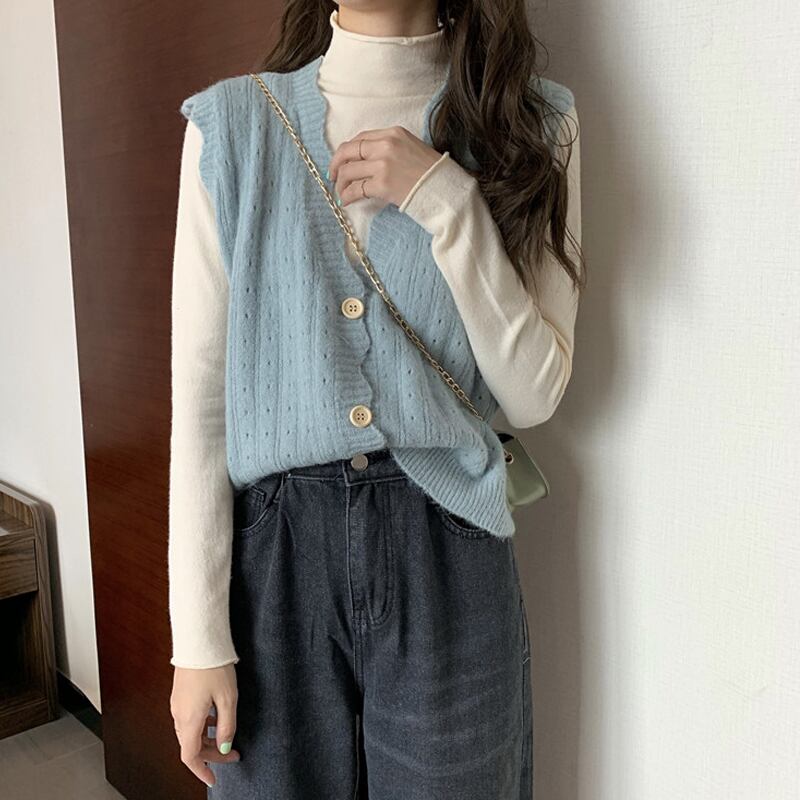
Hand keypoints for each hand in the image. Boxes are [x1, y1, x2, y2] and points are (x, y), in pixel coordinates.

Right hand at [170, 663, 240, 786]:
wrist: (199, 641)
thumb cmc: (214, 667)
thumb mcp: (228, 698)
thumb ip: (227, 725)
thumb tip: (225, 747)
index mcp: (189, 720)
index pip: (190, 756)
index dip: (202, 770)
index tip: (213, 779)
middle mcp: (178, 715)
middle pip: (191, 745)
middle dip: (212, 754)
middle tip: (233, 754)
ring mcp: (177, 704)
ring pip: (189, 733)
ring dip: (207, 740)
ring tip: (227, 737)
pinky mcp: (180, 694)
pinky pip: (188, 719)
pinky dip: (201, 726)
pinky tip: (215, 718)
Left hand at [327, 125, 443, 208]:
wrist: (447, 190)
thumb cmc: (433, 174)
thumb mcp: (413, 149)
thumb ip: (391, 149)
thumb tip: (368, 161)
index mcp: (394, 133)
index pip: (361, 138)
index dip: (347, 151)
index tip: (342, 161)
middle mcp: (386, 144)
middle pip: (348, 151)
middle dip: (336, 164)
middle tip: (333, 177)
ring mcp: (383, 164)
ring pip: (348, 171)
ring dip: (341, 184)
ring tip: (342, 193)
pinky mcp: (383, 184)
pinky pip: (356, 189)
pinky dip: (347, 196)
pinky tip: (347, 201)